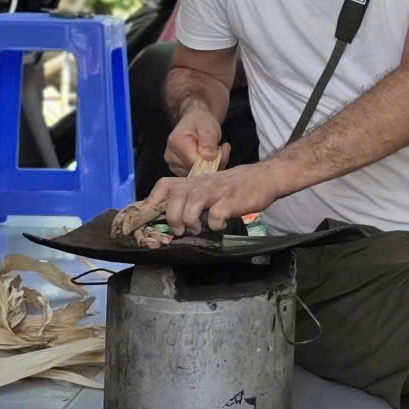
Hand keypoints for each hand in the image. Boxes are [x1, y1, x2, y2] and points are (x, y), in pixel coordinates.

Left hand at [151, 162, 285, 234]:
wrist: (262, 178)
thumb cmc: (232, 187)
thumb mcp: (207, 187)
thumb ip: (190, 198)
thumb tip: (170, 218)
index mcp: (192, 182)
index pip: (164, 185)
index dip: (151, 201)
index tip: (145, 218)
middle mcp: (201, 184)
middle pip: (175, 196)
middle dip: (172, 216)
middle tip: (179, 230)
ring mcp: (216, 191)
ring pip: (192, 202)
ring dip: (189, 220)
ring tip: (197, 229)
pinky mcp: (231, 200)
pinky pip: (216, 214)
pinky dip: (214, 224)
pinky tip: (219, 225)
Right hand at [164, 105, 224, 175]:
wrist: (195, 121)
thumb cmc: (201, 121)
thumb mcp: (208, 125)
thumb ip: (208, 140)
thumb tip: (209, 157)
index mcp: (176, 142)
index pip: (195, 162)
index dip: (213, 160)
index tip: (224, 148)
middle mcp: (170, 156)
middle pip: (197, 170)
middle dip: (215, 162)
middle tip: (223, 148)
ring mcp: (173, 165)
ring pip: (198, 175)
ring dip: (213, 166)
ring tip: (216, 150)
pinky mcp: (179, 171)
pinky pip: (197, 176)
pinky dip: (207, 169)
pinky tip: (209, 157)